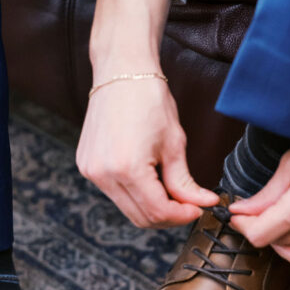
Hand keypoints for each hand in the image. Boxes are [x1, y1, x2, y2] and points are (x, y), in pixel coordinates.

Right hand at [77, 0, 217, 226]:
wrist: (121, 72)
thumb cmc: (150, 100)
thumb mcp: (174, 143)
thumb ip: (185, 182)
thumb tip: (203, 204)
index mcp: (128, 168)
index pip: (158, 211)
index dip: (182, 215)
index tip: (199, 208)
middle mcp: (104, 174)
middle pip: (141, 217)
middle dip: (169, 216)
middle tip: (189, 204)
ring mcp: (91, 171)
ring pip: (127, 208)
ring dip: (152, 207)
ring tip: (172, 191)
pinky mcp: (87, 166)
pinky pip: (115, 193)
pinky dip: (135, 194)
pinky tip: (150, 180)